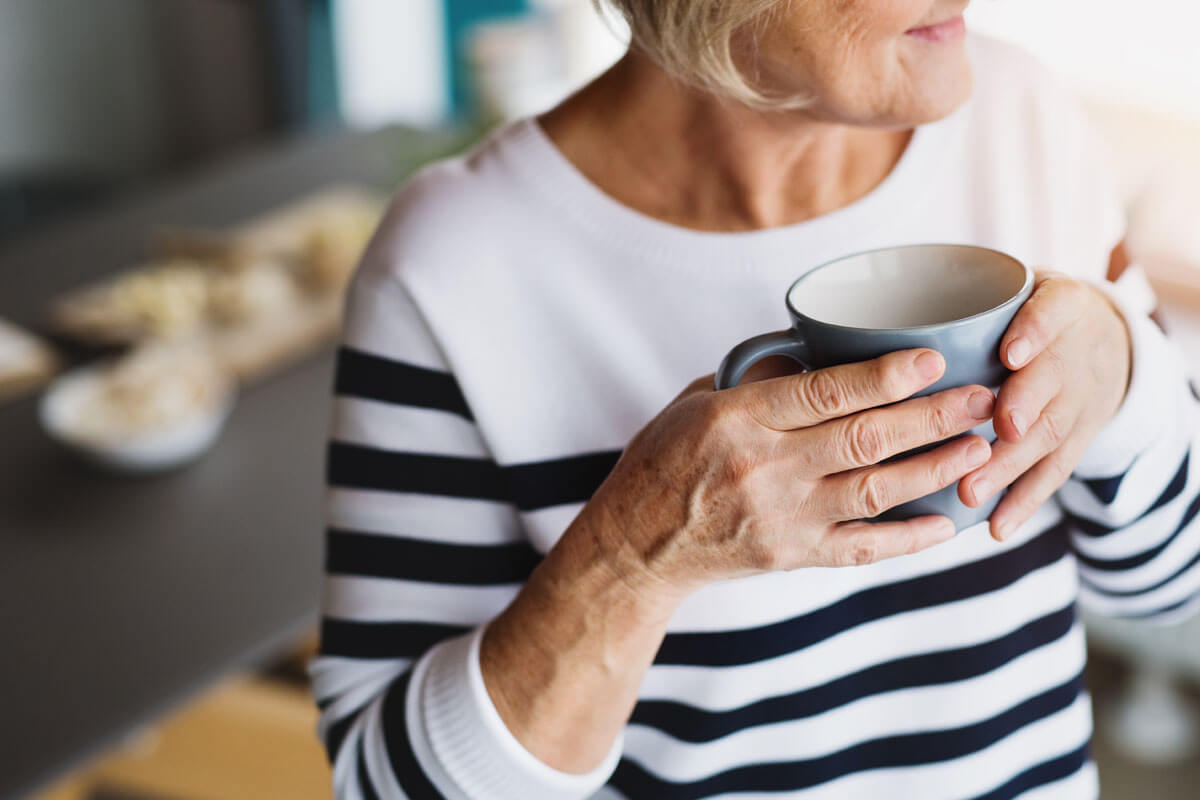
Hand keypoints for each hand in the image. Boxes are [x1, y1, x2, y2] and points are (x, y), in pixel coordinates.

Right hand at [483, 349, 994, 773]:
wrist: (636, 543)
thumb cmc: (665, 459)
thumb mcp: (698, 403)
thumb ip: (762, 383)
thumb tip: (824, 354)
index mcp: (739, 420)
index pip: (826, 392)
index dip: (887, 375)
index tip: (935, 359)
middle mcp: (764, 469)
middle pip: (865, 438)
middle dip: (933, 417)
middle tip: (983, 398)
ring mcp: (781, 518)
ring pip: (875, 491)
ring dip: (935, 469)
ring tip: (981, 447)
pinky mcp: (791, 557)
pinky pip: (862, 549)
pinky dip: (909, 539)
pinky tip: (948, 523)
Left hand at [960, 273, 1131, 540]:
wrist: (1103, 339)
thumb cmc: (1026, 312)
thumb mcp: (1014, 287)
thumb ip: (962, 298)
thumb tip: (864, 320)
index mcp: (1059, 304)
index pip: (1053, 311)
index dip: (1035, 332)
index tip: (1010, 353)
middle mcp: (1077, 352)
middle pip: (1053, 381)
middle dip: (1023, 408)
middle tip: (994, 429)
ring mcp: (1082, 399)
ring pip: (1050, 434)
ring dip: (1010, 466)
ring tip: (973, 491)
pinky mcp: (1078, 438)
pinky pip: (1054, 473)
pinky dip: (1024, 502)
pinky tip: (996, 527)